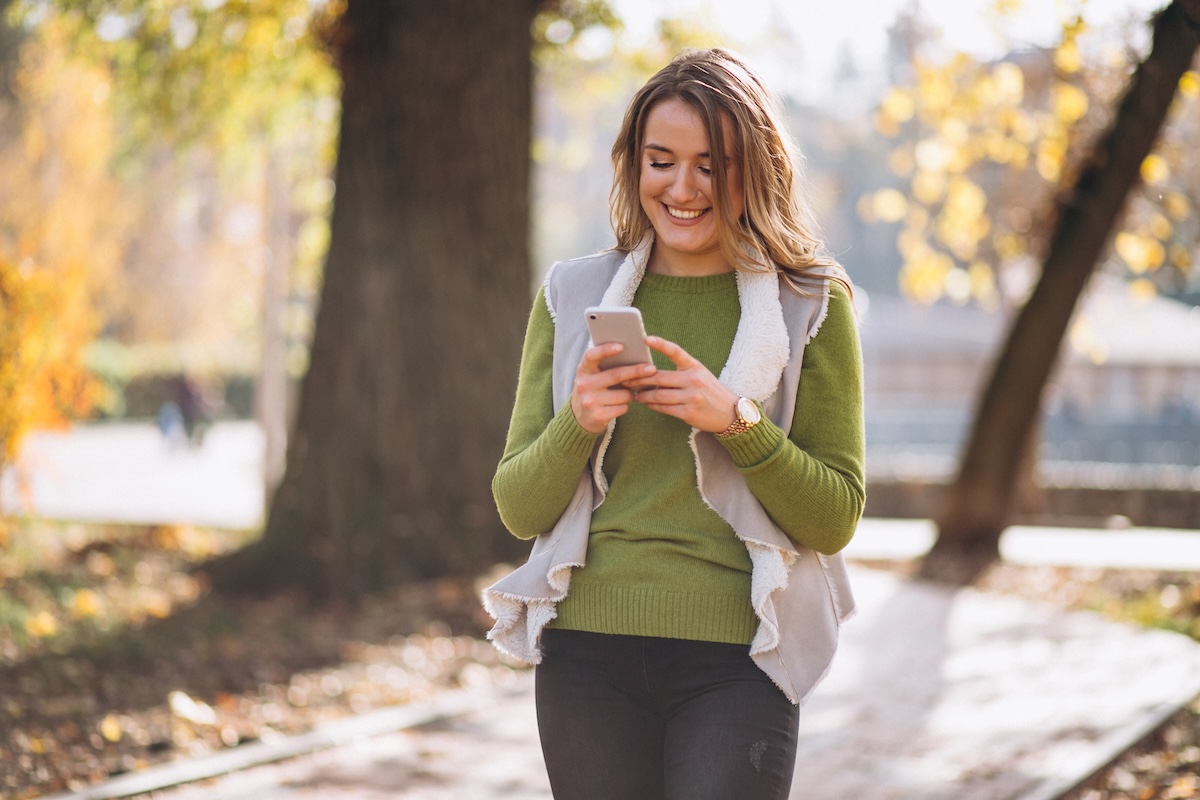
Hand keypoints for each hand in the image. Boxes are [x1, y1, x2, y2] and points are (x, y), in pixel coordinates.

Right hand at [570, 343, 657, 433]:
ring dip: (630, 394)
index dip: (605, 350)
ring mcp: (590, 401)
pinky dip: (625, 406)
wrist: (581, 416)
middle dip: (636, 371)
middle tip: (651, 369)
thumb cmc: (594, 389)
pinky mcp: (597, 416)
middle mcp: (584, 385)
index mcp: (583, 370)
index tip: (621, 346)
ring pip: (623, 394)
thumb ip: (606, 366)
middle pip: (615, 375)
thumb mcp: (594, 375)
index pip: (591, 356)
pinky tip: (618, 405)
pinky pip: (623, 408)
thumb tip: (634, 357)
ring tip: (624, 394)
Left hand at [624, 336, 738, 432]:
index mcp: (695, 367)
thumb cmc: (710, 391)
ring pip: (659, 395)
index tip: (646, 339)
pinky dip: (653, 406)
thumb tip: (651, 372)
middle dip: (639, 378)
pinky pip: (664, 408)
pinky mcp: (689, 412)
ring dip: (643, 395)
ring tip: (634, 394)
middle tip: (625, 378)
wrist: (730, 413)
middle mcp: (694, 380)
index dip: (660, 344)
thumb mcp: (700, 375)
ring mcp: (692, 397)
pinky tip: (647, 403)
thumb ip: (680, 371)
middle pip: (659, 377)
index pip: (676, 352)